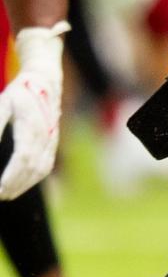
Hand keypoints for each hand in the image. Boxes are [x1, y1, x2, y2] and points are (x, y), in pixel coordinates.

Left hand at [0, 23, 67, 199]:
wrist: (46, 81)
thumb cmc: (20, 92)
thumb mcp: (3, 105)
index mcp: (33, 126)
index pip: (24, 158)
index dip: (11, 177)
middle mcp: (46, 136)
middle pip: (32, 168)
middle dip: (15, 185)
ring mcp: (52, 140)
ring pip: (41, 169)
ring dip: (24, 185)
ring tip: (7, 194)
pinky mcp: (53, 143)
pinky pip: (46, 165)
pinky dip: (33, 178)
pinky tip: (20, 184)